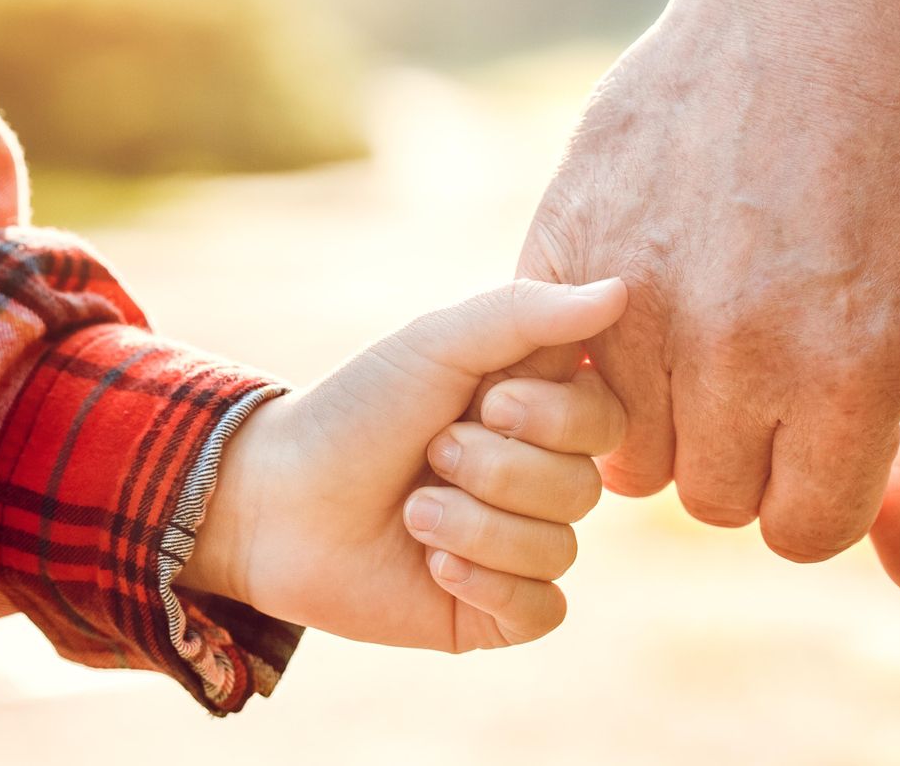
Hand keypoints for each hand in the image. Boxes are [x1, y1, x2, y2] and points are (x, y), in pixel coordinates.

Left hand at [176, 279, 628, 650]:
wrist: (278, 502)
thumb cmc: (356, 412)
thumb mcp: (437, 345)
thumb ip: (527, 313)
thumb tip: (621, 289)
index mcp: (536, 412)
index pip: (606, 417)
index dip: (554, 417)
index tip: (485, 400)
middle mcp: (539, 478)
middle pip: (585, 487)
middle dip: (498, 470)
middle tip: (431, 454)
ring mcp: (520, 547)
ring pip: (560, 548)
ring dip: (474, 525)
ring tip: (413, 513)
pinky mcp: (495, 610)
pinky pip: (543, 609)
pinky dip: (487, 584)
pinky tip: (433, 566)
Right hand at [514, 0, 899, 594]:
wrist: (815, 6)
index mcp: (849, 369)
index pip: (804, 532)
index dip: (819, 497)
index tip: (825, 439)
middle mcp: (735, 349)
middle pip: (713, 502)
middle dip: (750, 461)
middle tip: (768, 377)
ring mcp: (638, 298)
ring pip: (624, 459)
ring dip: (669, 422)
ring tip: (707, 338)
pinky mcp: (567, 248)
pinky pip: (553, 381)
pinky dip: (594, 372)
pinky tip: (644, 310)